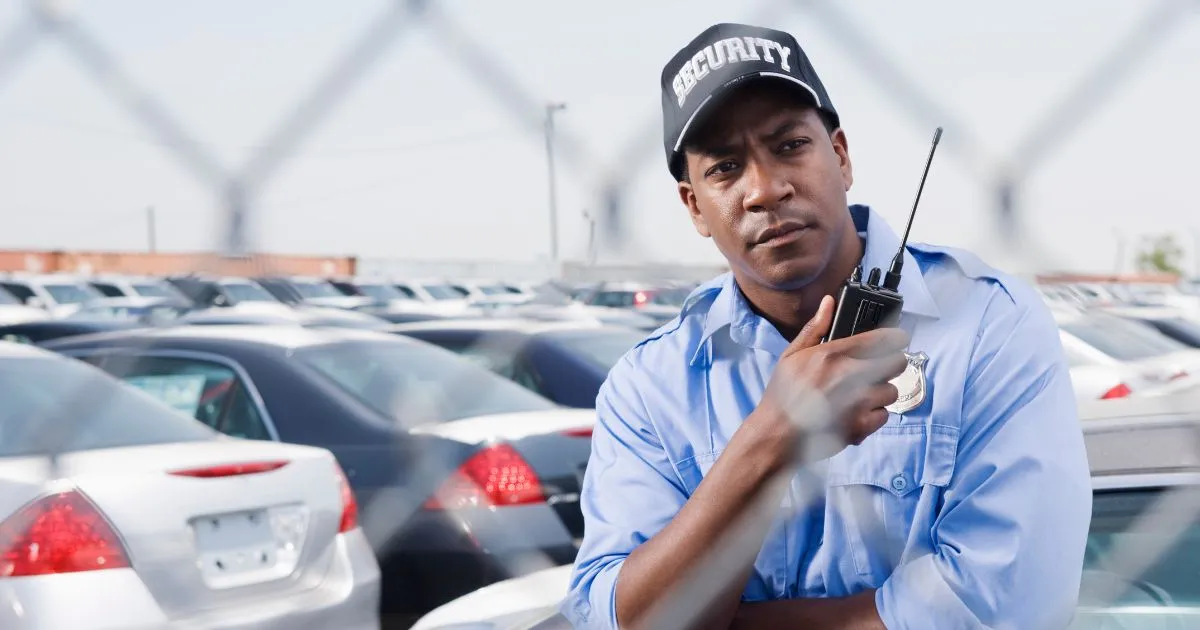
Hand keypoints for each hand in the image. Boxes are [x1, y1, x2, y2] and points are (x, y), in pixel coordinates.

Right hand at [751, 295, 909, 459]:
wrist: (776, 435)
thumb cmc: (782, 395)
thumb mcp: (791, 355)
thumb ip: (814, 328)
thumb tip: (829, 302)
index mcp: (832, 355)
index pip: (882, 339)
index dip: (896, 338)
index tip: (898, 339)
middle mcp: (849, 376)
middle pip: (897, 363)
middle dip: (891, 364)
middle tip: (878, 369)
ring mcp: (857, 403)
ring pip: (892, 391)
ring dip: (881, 392)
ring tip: (862, 395)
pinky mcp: (861, 426)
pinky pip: (884, 416)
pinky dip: (873, 416)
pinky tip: (856, 413)